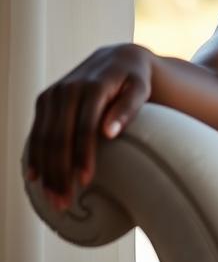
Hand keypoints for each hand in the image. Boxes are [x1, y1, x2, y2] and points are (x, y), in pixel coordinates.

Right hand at [25, 43, 152, 211]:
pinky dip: (34, 156)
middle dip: (59, 171)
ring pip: (43, 137)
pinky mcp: (45, 101)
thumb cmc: (136, 81)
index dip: (82, 155)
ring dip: (45, 170)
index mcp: (92, 87)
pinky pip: (35, 132)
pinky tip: (34, 179)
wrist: (118, 59)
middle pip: (58, 136)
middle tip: (65, 202)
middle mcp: (67, 90)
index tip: (85, 182)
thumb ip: (128, 108)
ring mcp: (52, 95)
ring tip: (54, 200)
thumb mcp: (140, 89)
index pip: (84, 127)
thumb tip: (110, 133)